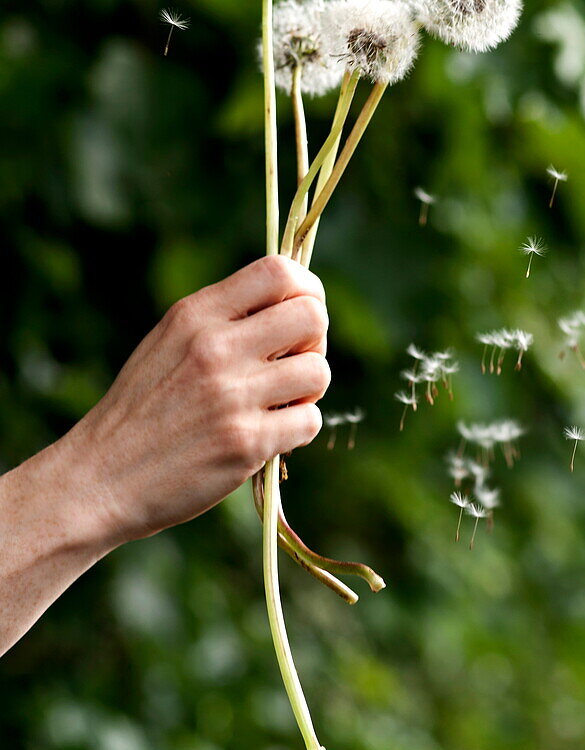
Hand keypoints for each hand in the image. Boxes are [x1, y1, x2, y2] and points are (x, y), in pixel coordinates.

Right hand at [70, 256, 329, 548]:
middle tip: (295, 360)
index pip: (278, 271)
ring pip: (319, 371)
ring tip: (282, 401)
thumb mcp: (168, 341)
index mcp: (196, 315)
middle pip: (312, 317)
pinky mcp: (245, 443)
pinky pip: (309, 420)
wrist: (100, 478)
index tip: (302, 311)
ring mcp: (232, 396)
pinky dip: (300, 427)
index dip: (306, 289)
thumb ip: (223, 317)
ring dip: (310, 388)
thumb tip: (291, 300)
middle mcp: (215, 348)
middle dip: (316, 339)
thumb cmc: (140, 409)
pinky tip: (272, 432)